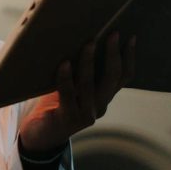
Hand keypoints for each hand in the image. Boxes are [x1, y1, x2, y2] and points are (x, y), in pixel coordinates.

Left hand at [18, 33, 135, 153]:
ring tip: (88, 43)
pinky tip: (64, 64)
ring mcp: (85, 114)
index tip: (130, 37)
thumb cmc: (55, 103)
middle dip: (113, 54)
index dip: (129, 57)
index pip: (124, 77)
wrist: (40, 135)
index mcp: (104, 96)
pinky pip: (68, 95)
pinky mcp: (68, 119)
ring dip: (89, 62)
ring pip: (90, 85)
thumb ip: (81, 70)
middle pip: (112, 79)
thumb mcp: (73, 85)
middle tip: (112, 34)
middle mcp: (99, 106)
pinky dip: (66, 78)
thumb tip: (83, 37)